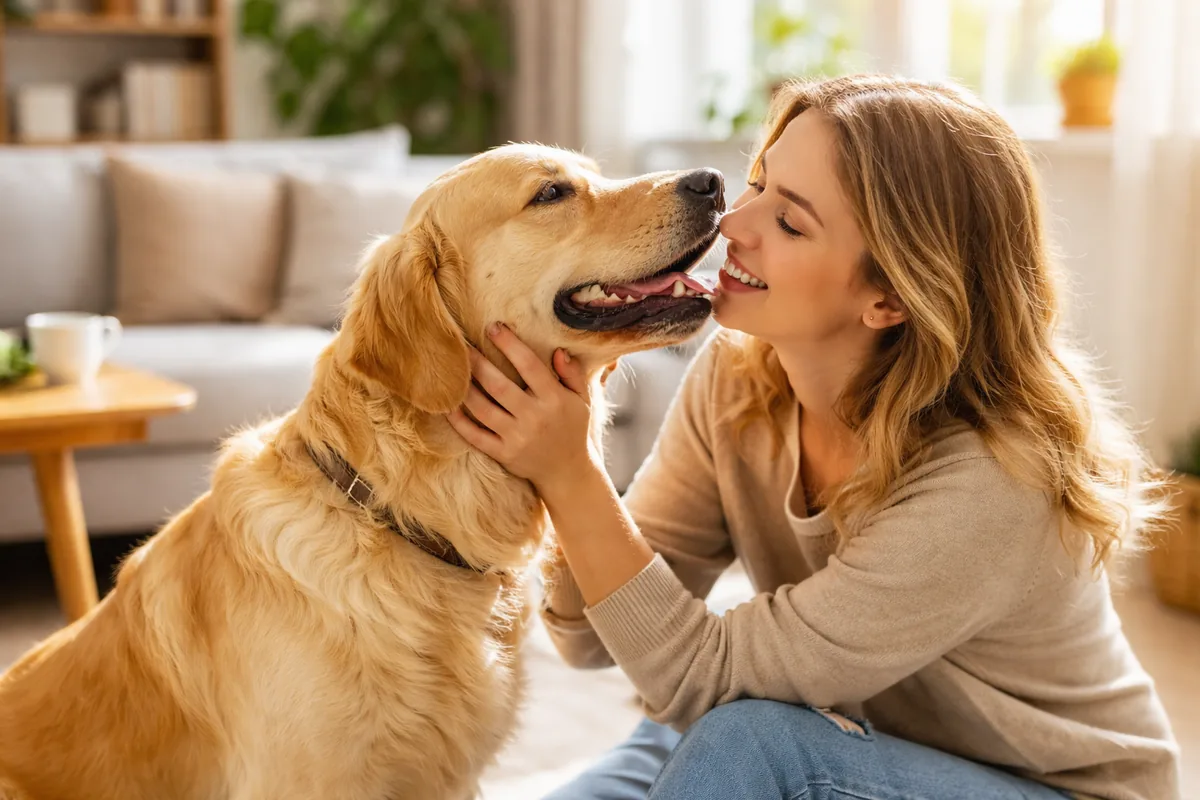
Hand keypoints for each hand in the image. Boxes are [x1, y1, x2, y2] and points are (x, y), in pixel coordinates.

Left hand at [446, 322, 598, 493]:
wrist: (568, 473)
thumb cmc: (574, 429)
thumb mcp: (583, 400)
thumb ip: (572, 374)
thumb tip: (557, 351)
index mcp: (554, 399)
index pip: (529, 366)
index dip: (510, 344)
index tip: (493, 327)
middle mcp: (534, 417)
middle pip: (498, 385)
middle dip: (478, 363)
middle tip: (461, 345)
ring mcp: (517, 437)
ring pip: (482, 408)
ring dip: (464, 388)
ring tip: (452, 370)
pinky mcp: (503, 454)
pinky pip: (475, 435)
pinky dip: (458, 420)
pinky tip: (446, 405)